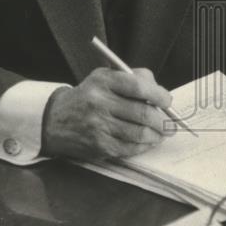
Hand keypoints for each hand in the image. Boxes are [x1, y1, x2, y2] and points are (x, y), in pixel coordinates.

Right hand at [41, 66, 173, 160]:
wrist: (54, 120)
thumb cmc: (87, 97)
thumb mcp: (104, 77)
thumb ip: (133, 78)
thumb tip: (160, 94)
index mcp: (102, 81)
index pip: (138, 86)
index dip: (159, 95)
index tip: (167, 101)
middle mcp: (99, 103)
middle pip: (143, 113)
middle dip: (163, 120)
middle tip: (171, 123)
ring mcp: (98, 127)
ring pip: (139, 133)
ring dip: (156, 135)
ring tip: (161, 133)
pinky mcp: (99, 146)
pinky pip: (130, 148)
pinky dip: (144, 146)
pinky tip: (147, 141)